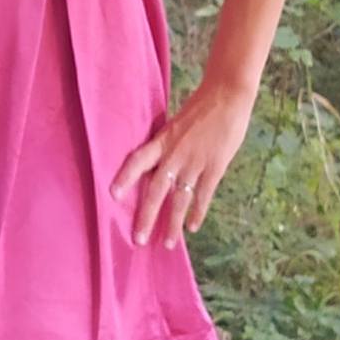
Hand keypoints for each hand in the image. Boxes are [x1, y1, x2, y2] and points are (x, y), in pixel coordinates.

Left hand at [110, 80, 254, 246]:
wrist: (227, 95)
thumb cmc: (201, 107)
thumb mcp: (175, 124)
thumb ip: (166, 145)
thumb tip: (158, 164)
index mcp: (162, 140)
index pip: (137, 161)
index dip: (125, 178)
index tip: (113, 196)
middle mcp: (174, 154)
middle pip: (156, 191)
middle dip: (147, 217)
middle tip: (139, 239)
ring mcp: (195, 162)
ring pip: (180, 200)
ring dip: (173, 224)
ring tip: (168, 243)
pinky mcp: (215, 167)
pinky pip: (203, 195)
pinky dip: (198, 212)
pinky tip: (193, 227)